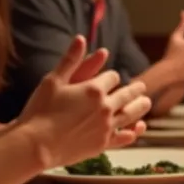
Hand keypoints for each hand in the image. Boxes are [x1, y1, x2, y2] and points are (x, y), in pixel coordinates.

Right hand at [17, 37, 152, 166]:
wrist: (36, 145)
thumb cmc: (40, 111)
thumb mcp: (53, 81)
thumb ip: (70, 60)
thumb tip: (81, 38)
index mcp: (94, 89)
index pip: (112, 77)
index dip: (111, 77)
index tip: (110, 78)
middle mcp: (105, 107)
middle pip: (126, 95)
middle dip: (134, 89)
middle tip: (142, 87)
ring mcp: (106, 127)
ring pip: (130, 114)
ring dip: (140, 107)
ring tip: (147, 103)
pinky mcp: (103, 144)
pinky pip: (123, 137)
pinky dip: (132, 133)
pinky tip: (137, 130)